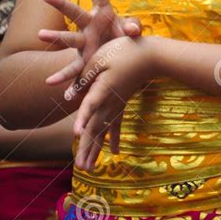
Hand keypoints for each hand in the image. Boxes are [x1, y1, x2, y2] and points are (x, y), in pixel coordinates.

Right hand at [38, 0, 141, 100]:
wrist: (118, 61)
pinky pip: (73, 71)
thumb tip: (134, 30)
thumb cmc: (123, 39)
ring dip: (55, 37)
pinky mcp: (84, 62)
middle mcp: (89, 25)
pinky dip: (67, 81)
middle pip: (74, 11)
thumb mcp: (131, 32)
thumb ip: (133, 28)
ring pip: (67, 38)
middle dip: (60, 4)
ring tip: (41, 34)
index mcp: (103, 12)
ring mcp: (83, 43)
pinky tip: (54, 86)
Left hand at [71, 35, 155, 171]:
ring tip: (88, 168)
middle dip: (87, 147)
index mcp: (104, 88)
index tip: (76, 134)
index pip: (90, 106)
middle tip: (81, 167)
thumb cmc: (124, 51)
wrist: (150, 55)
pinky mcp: (122, 102)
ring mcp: (117, 104)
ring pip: (104, 130)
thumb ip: (84, 77)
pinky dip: (114, 138)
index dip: (82, 119)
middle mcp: (110, 101)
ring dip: (96, 149)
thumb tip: (70, 96)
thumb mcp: (100, 58)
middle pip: (96, 127)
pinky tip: (114, 153)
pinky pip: (117, 124)